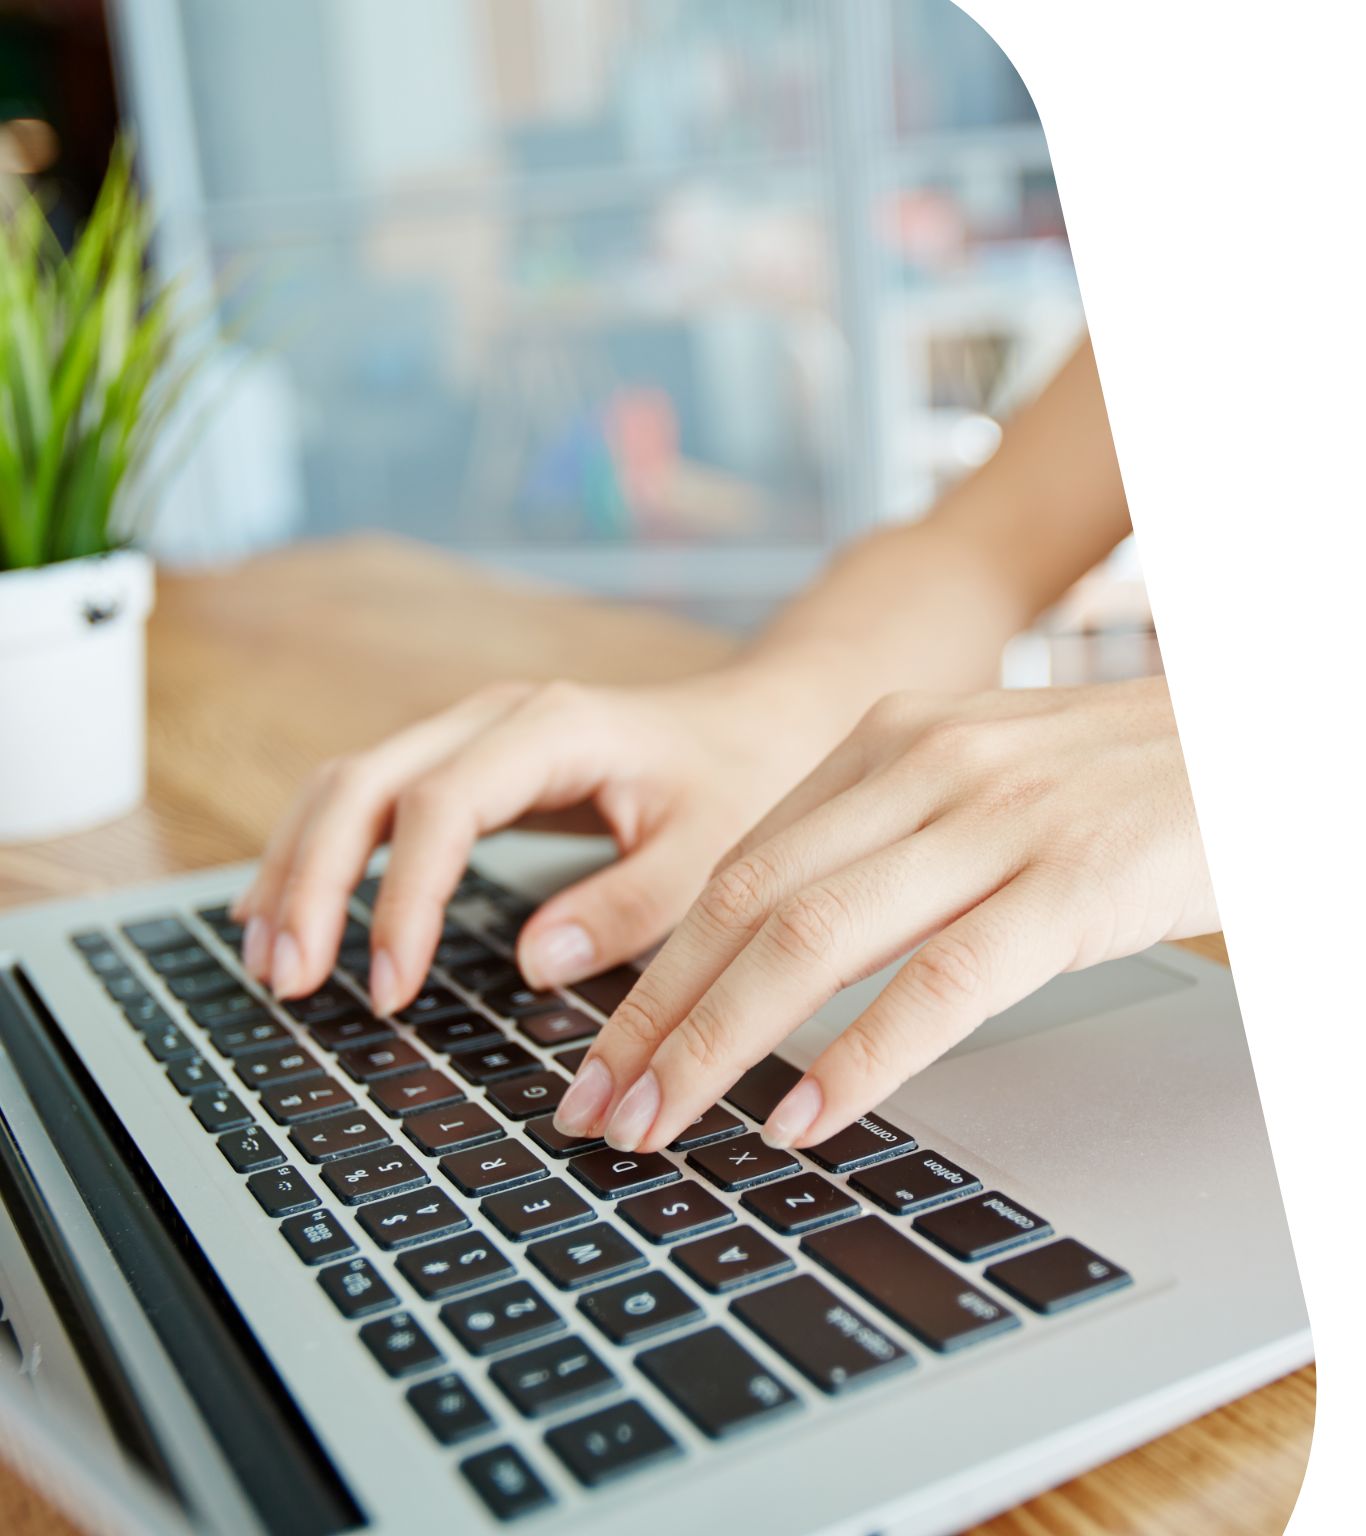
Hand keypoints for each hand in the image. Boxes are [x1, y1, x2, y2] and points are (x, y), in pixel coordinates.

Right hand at [233, 666, 854, 1013]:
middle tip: (288, 982)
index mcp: (553, 729)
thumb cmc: (734, 784)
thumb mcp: (706, 852)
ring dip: (296, 867)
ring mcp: (468, 733)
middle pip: (362, 782)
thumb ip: (628, 906)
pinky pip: (366, 797)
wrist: (750, 725)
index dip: (402, 897)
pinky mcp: (461, 761)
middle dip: (311, 882)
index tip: (390, 988)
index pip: (441, 805)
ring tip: (269, 961)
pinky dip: (318, 851)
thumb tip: (535, 961)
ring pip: (346, 783)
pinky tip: (285, 910)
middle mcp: (493, 718)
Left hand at [553, 675, 1216, 1152]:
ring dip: (720, 1042)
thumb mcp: (973, 786)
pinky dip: (862, 1055)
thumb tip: (775, 957)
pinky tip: (807, 1117)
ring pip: (815, 937)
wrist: (1256, 733)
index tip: (601, 1048)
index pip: (735, 866)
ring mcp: (996, 822)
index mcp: (885, 744)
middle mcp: (922, 769)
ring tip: (661, 1123)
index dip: (654, 967)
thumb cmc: (1111, 778)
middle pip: (747, 901)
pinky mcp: (1073, 882)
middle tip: (594, 1106)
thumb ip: (878, 848)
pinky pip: (942, 978)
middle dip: (655, 1014)